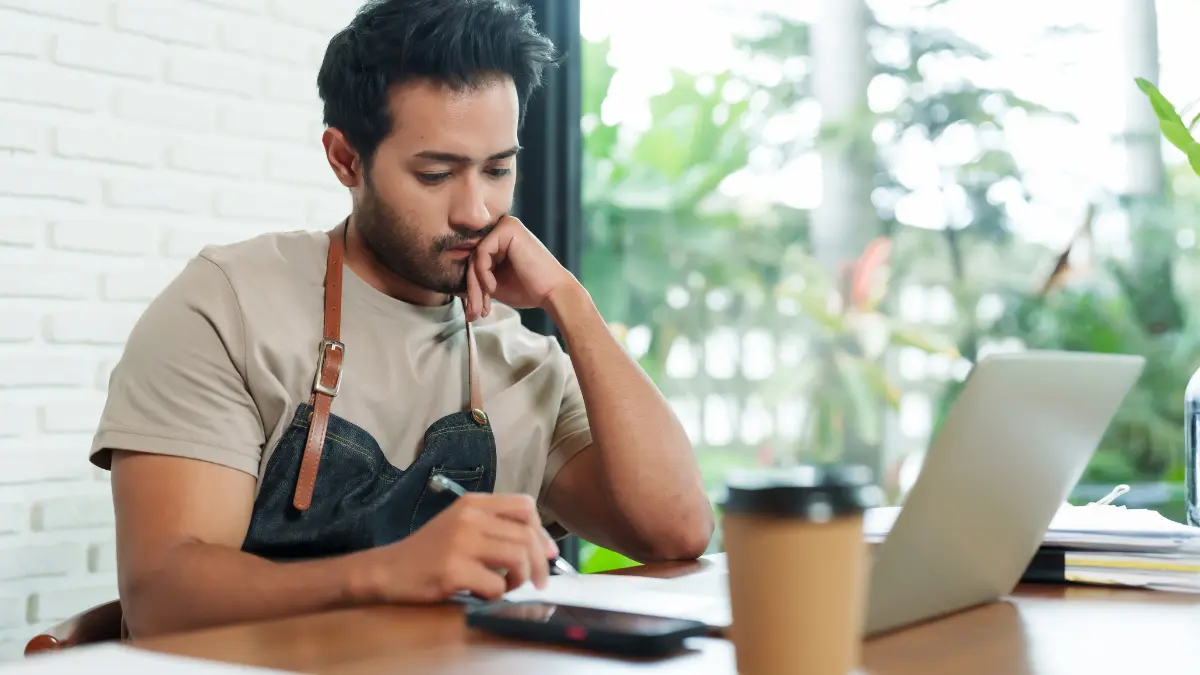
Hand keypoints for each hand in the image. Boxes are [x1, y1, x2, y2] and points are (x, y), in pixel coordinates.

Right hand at [364, 493, 558, 603]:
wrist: (388, 569)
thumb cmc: (430, 551)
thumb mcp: (461, 524)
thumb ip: (495, 527)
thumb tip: (542, 546)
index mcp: (474, 503)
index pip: (525, 506)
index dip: (542, 531)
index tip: (547, 553)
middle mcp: (469, 518)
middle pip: (527, 535)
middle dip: (540, 562)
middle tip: (539, 580)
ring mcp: (460, 543)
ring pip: (517, 557)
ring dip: (522, 578)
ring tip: (511, 586)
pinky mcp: (453, 570)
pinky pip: (496, 585)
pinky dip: (499, 594)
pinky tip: (486, 594)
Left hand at [464, 215, 579, 321]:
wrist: (552, 293)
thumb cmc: (527, 289)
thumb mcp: (492, 285)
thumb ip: (475, 280)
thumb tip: (451, 286)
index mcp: (499, 240)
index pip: (474, 260)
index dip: (471, 286)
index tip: (473, 311)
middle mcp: (501, 228)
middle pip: (472, 258)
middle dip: (472, 289)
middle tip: (474, 313)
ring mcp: (505, 226)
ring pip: (474, 257)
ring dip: (475, 286)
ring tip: (483, 305)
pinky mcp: (508, 228)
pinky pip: (481, 253)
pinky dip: (483, 273)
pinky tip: (494, 287)